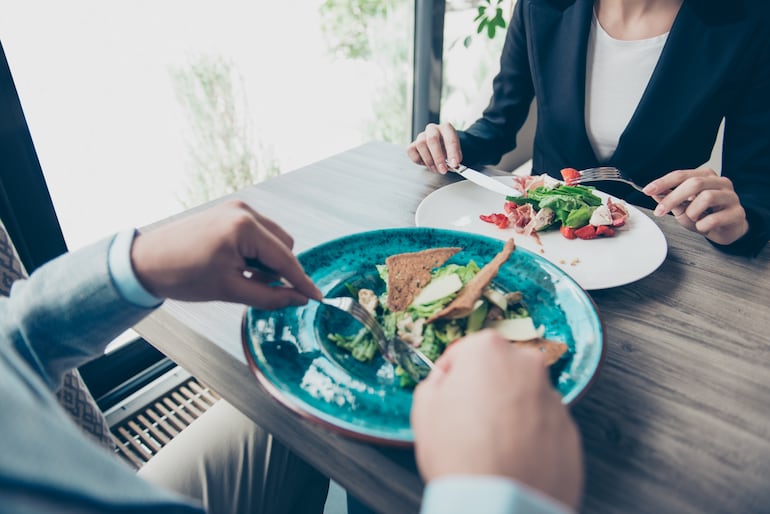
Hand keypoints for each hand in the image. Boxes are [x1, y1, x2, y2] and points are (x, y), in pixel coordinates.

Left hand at [130, 199, 321, 309]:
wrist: (146, 261)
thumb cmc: (181, 274)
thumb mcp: (230, 290)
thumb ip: (270, 296)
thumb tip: (298, 299)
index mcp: (244, 228)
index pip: (284, 258)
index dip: (301, 281)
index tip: (316, 297)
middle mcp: (244, 211)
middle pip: (284, 245)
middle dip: (278, 270)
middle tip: (258, 289)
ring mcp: (237, 208)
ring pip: (273, 239)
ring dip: (267, 262)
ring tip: (242, 277)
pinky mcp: (230, 212)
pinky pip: (258, 233)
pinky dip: (256, 252)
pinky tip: (238, 265)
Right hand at [406, 122, 461, 173]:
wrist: (439, 147)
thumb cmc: (447, 149)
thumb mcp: (456, 152)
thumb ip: (455, 158)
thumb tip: (453, 165)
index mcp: (446, 128)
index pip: (450, 138)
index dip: (452, 153)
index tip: (454, 164)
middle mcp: (433, 129)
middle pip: (432, 139)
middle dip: (438, 157)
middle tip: (443, 169)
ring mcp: (421, 135)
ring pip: (421, 144)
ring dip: (428, 160)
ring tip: (435, 169)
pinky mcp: (413, 144)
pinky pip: (411, 151)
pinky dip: (418, 160)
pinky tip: (426, 163)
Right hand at [410, 330, 582, 509]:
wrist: (502, 503)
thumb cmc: (461, 455)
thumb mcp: (425, 410)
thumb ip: (434, 384)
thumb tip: (444, 382)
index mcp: (489, 350)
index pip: (464, 352)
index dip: (451, 375)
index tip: (447, 393)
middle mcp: (527, 366)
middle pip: (499, 370)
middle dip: (485, 389)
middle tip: (467, 420)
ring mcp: (553, 398)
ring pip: (524, 397)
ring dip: (509, 412)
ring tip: (490, 445)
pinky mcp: (569, 429)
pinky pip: (542, 425)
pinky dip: (529, 436)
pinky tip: (511, 457)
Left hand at [643, 168, 748, 244]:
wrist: (727, 230)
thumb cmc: (705, 215)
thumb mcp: (683, 207)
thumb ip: (670, 199)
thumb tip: (654, 192)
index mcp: (706, 176)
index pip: (682, 175)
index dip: (663, 182)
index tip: (647, 190)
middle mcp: (721, 182)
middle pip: (694, 183)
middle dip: (673, 198)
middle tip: (660, 211)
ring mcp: (731, 197)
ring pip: (707, 198)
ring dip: (692, 212)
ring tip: (693, 219)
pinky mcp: (737, 213)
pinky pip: (714, 218)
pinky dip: (702, 226)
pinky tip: (703, 227)